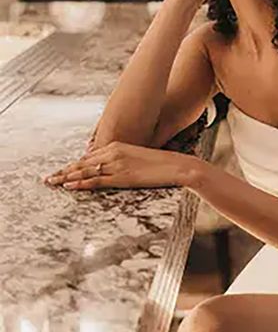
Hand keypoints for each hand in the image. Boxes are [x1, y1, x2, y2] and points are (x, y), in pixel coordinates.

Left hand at [43, 141, 197, 190]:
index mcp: (116, 146)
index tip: (60, 171)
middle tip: (48, 178)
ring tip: (52, 183)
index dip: (72, 165)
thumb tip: (107, 167)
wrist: (176, 166)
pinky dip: (80, 183)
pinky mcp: (122, 176)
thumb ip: (120, 160)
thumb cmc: (159, 164)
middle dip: (64, 171)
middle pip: (82, 163)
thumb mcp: (137, 157)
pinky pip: (96, 180)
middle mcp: (113, 152)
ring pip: (85, 171)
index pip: (88, 157)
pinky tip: (69, 185)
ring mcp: (116, 164)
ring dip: (66, 177)